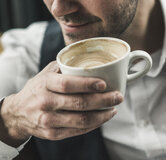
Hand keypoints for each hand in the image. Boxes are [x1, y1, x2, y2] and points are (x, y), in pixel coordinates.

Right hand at [0, 61, 122, 145]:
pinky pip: (77, 131)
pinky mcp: (52, 134)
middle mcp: (46, 102)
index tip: (104, 84)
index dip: (87, 84)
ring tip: (113, 108)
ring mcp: (48, 121)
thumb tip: (90, 61)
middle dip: (103, 100)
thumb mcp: (46, 73)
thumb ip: (64, 66)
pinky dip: (93, 125)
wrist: (18, 112)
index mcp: (45, 84)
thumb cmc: (37, 88)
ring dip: (102, 115)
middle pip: (79, 103)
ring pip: (81, 120)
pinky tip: (102, 118)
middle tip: (118, 96)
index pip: (68, 84)